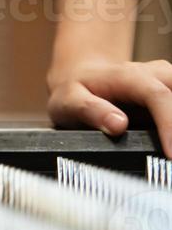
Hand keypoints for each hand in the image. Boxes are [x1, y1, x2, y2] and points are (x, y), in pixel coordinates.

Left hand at [47, 56, 171, 153]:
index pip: (157, 95)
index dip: (170, 124)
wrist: (81, 76)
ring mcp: (166, 81)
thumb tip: (117, 125)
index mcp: (128, 76)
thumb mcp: (69, 100)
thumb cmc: (75, 91)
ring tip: (170, 151)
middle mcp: (153, 74)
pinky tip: (170, 142)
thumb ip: (89, 110)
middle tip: (170, 155)